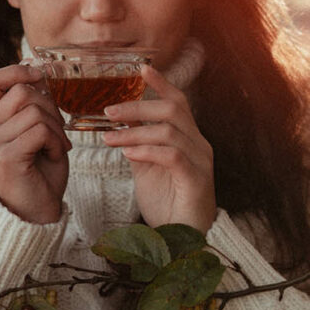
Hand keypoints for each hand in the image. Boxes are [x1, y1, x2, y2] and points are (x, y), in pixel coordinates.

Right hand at [0, 64, 70, 223]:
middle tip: (59, 130)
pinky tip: (55, 155)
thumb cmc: (40, 168)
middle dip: (50, 106)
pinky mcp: (5, 157)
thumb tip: (38, 69)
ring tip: (58, 145)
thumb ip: (32, 104)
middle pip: (21, 92)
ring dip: (57, 127)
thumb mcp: (35, 130)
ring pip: (34, 111)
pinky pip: (40, 131)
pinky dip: (57, 141)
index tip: (41, 76)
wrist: (37, 210)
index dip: (17, 71)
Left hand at [102, 65, 215, 231]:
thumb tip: (119, 127)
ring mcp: (200, 161)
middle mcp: (199, 144)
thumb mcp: (146, 170)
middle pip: (173, 110)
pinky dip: (147, 151)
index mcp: (189, 138)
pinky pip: (172, 156)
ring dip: (135, 132)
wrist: (182, 241)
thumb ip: (138, 146)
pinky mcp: (196, 179)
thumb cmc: (167, 204)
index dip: (161, 84)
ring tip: (109, 138)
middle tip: (109, 111)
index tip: (141, 68)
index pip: (178, 102)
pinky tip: (129, 154)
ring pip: (169, 131)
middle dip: (138, 107)